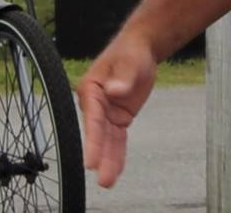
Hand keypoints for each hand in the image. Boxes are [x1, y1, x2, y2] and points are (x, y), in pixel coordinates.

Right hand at [77, 30, 157, 187]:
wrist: (140, 49)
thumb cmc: (130, 51)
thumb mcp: (129, 61)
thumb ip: (122, 78)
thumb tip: (114, 91)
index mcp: (90, 88)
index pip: (92, 117)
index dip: (92, 140)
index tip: (91, 161)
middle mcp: (95, 103)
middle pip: (98, 133)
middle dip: (100, 155)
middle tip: (103, 178)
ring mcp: (106, 112)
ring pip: (107, 140)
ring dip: (108, 159)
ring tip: (108, 181)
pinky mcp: (118, 117)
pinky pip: (117, 138)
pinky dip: (117, 153)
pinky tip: (115, 170)